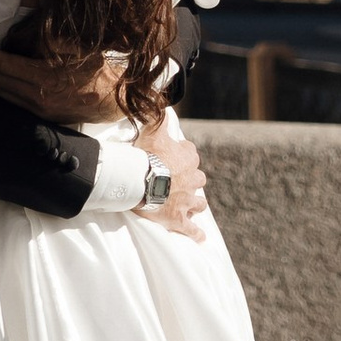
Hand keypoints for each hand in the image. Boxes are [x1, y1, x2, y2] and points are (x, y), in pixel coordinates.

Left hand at [0, 40, 129, 125]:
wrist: (116, 100)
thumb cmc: (99, 70)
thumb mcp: (80, 48)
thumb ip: (51, 40)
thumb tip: (21, 36)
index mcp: (45, 81)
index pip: (4, 67)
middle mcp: (37, 99)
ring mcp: (37, 111)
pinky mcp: (39, 117)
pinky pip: (8, 102)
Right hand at [129, 112, 207, 243]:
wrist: (140, 180)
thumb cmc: (146, 155)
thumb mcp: (153, 130)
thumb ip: (159, 117)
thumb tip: (163, 102)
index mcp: (187, 158)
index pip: (190, 154)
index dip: (182, 156)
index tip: (174, 157)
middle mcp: (192, 180)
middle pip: (198, 179)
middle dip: (191, 181)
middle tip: (179, 182)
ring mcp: (187, 201)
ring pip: (198, 204)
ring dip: (195, 205)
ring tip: (190, 207)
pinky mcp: (179, 219)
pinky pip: (192, 229)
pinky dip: (196, 234)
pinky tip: (200, 237)